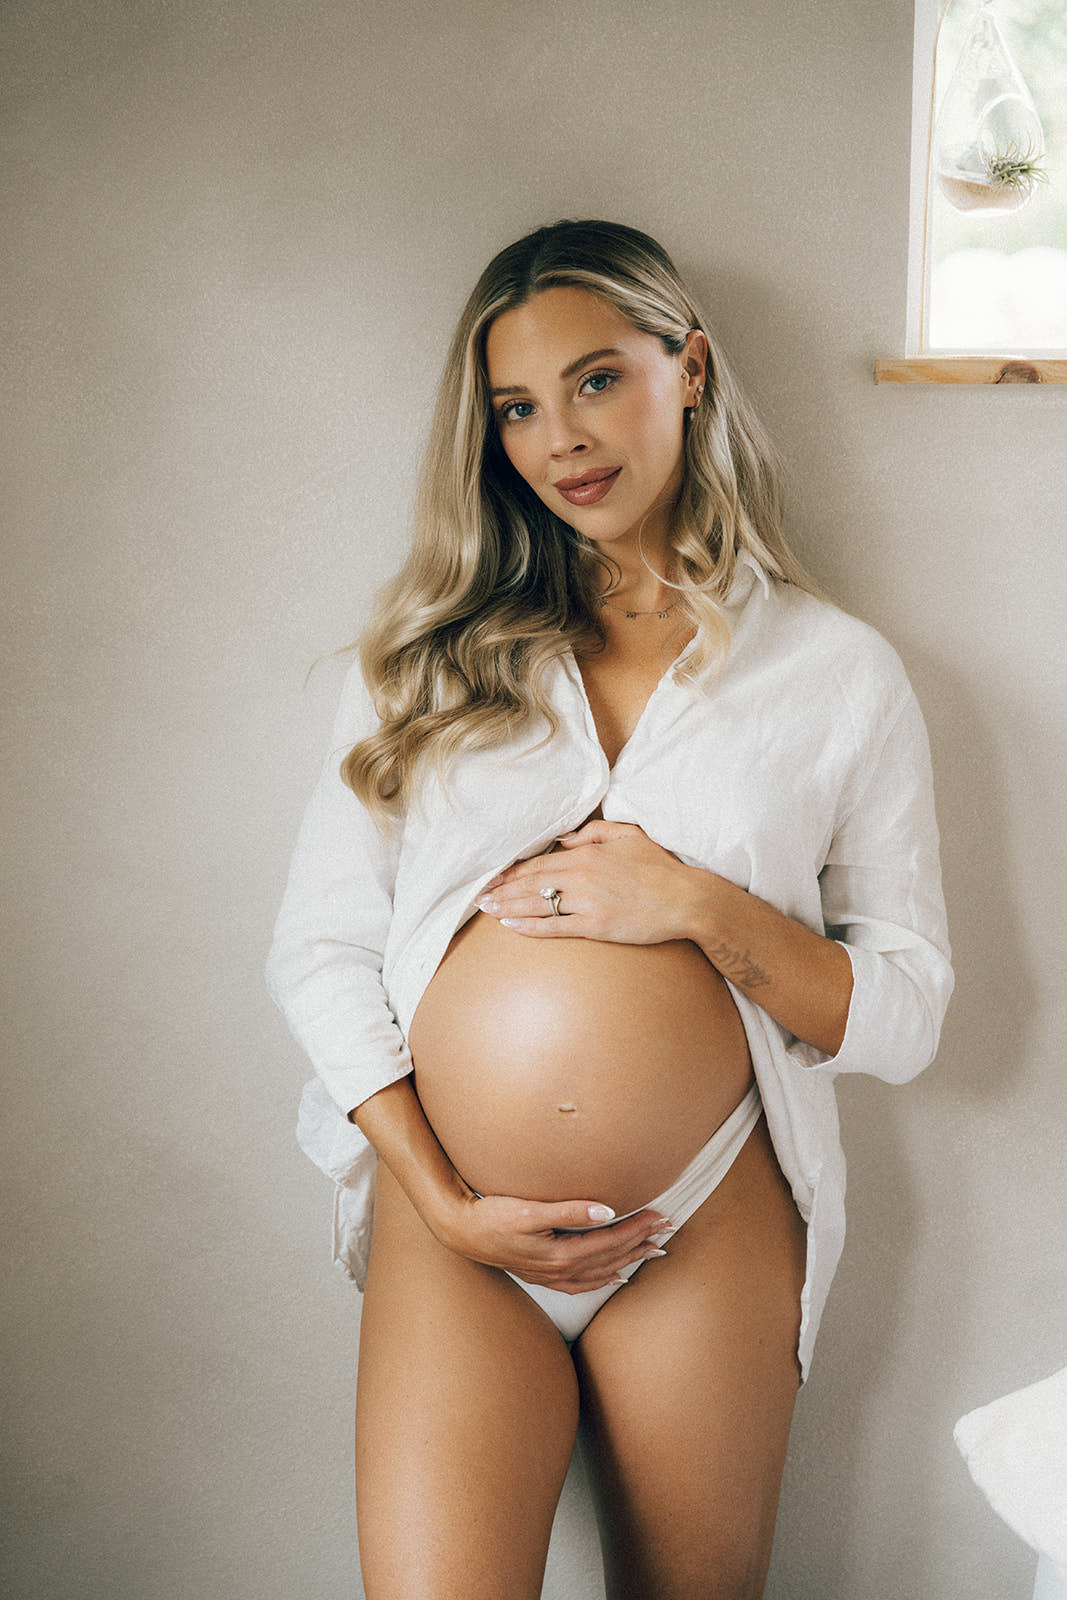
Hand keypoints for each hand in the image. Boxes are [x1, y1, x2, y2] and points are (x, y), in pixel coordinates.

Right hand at [436, 1190, 673, 1293]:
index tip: (659, 1215)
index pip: (610, 1241)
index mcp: (560, 1254)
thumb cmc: (493, 1215)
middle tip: (668, 1230)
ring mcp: (551, 1277)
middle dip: (641, 1243)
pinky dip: (604, 1278)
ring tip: (654, 1251)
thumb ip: (569, 1210)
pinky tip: (616, 1275)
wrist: (461, 1232)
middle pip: (611, 1257)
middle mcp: (559, 1271)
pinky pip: (583, 1283)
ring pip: (602, 1271)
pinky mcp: (543, 1275)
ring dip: (630, 1260)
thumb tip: (607, 1210)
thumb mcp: (529, 1210)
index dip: (637, 1228)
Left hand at [474, 820, 702, 944]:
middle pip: (531, 884)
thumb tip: (563, 839)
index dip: (513, 872)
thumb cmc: (660, 868)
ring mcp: (588, 903)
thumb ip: (593, 833)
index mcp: (588, 854)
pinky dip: (530, 927)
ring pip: (537, 905)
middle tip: (479, 897)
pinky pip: (555, 927)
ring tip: (487, 910)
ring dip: (508, 908)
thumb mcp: (629, 836)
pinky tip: (512, 926)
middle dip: (502, 890)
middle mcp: (582, 877)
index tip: (494, 877)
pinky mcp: (595, 926)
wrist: (686, 899)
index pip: (540, 863)